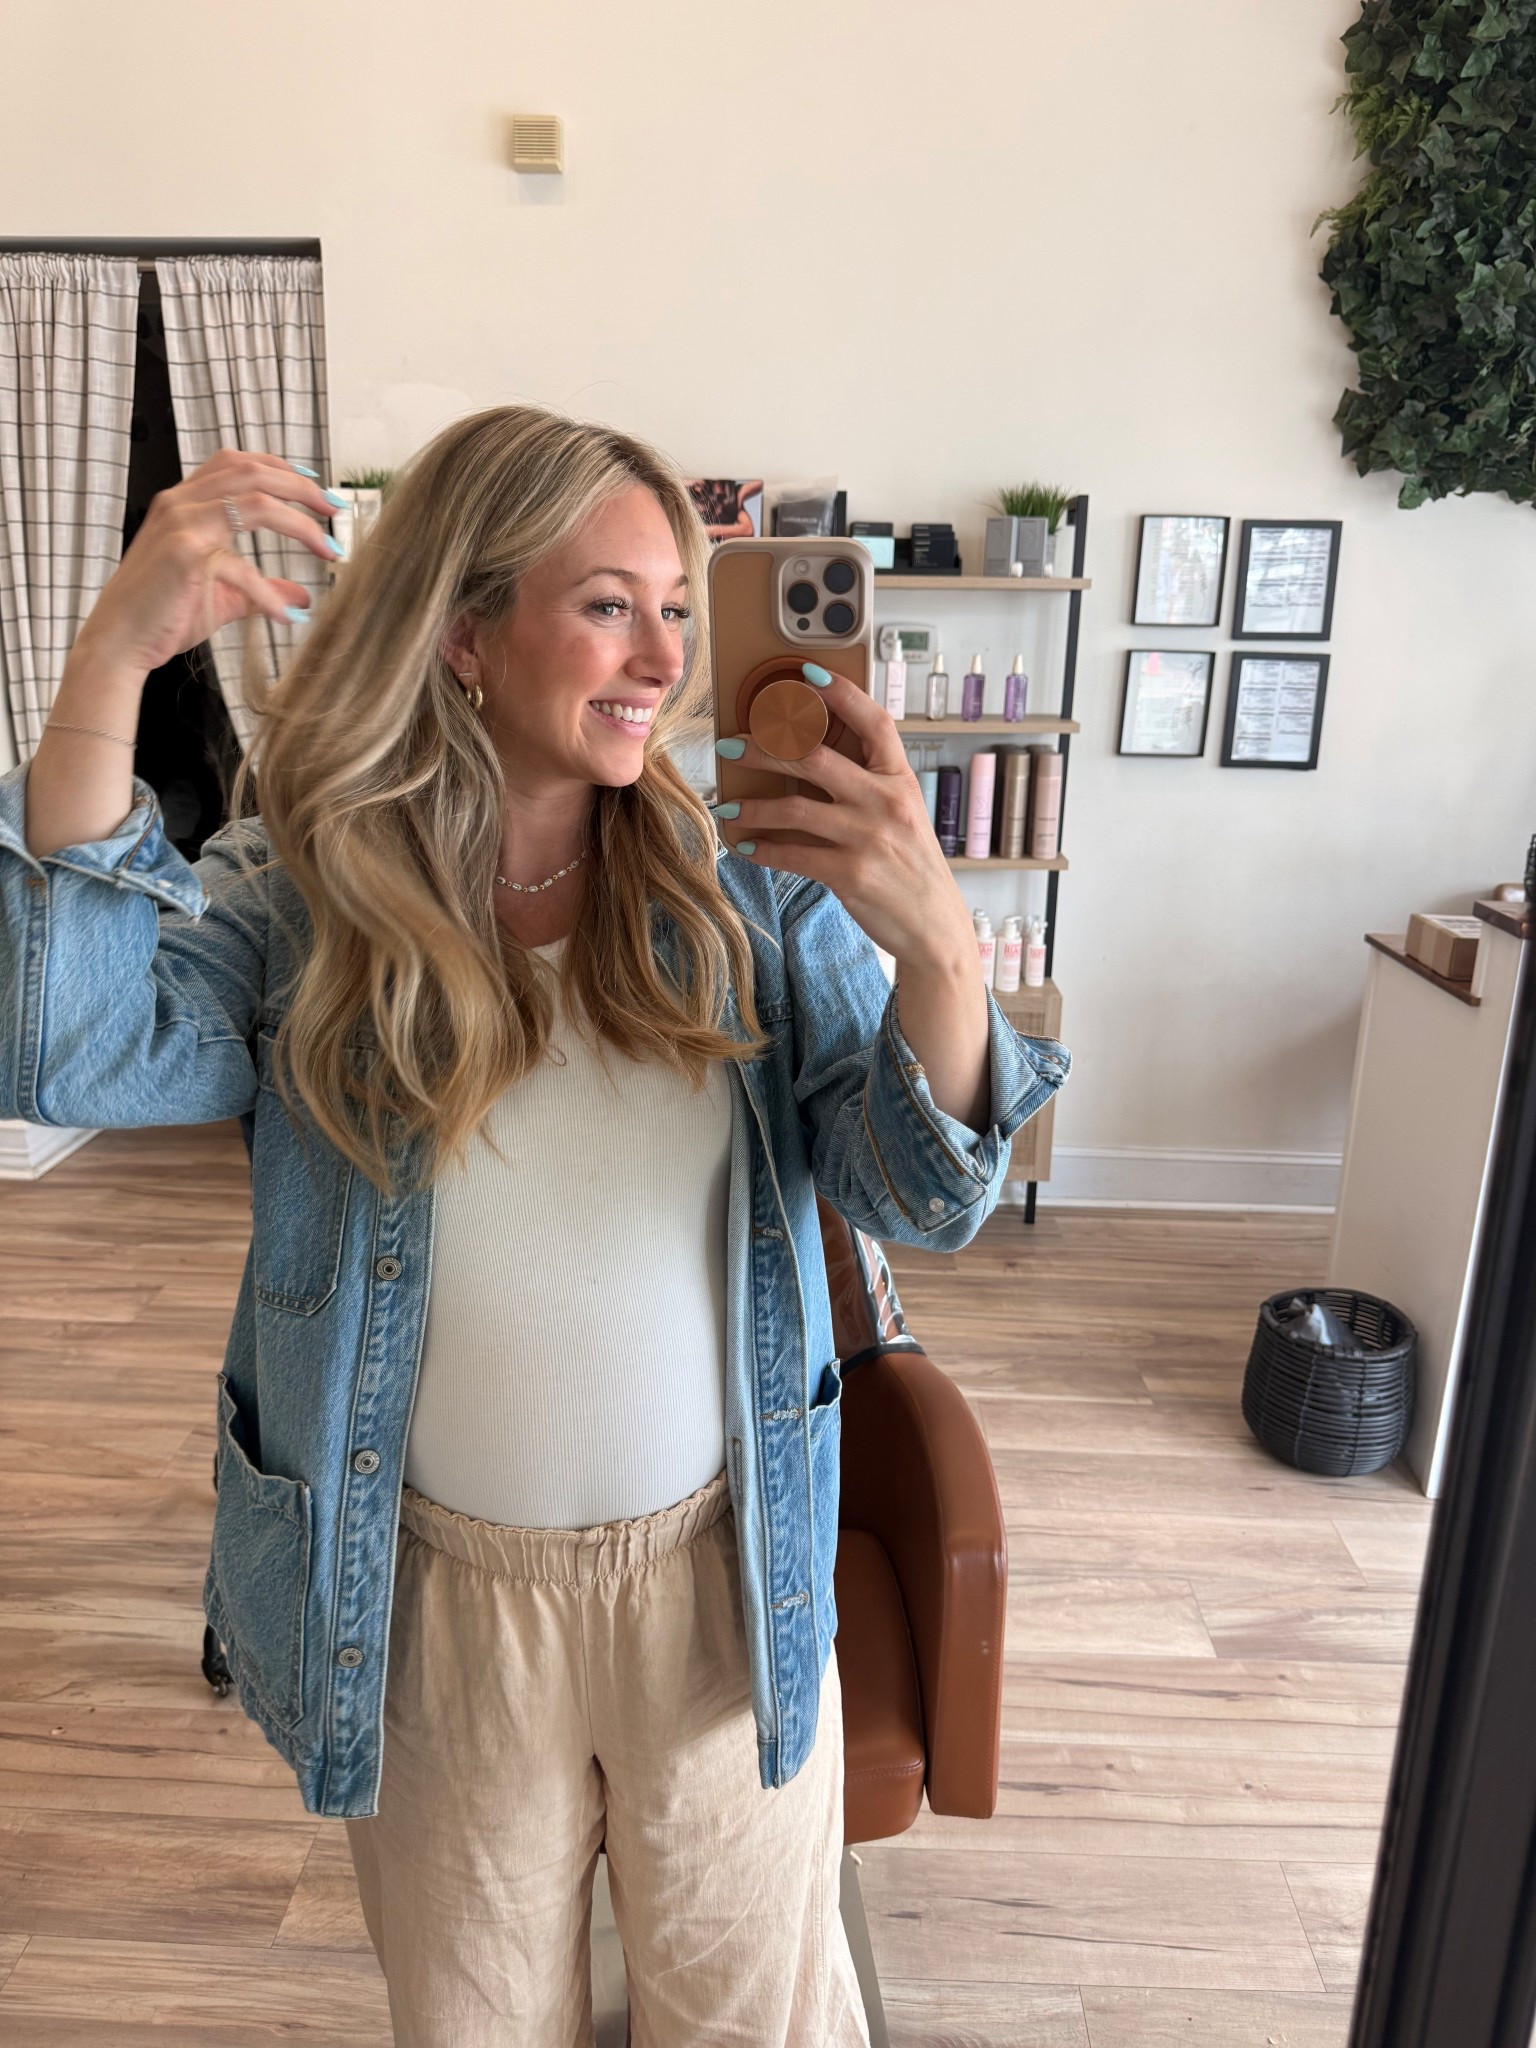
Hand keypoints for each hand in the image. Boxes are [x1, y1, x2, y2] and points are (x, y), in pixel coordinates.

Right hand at [71, 448, 342, 679]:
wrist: (119, 640)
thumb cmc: (163, 614)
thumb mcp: (224, 597)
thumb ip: (262, 590)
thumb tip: (303, 598)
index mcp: (185, 502)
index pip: (237, 464)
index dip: (281, 468)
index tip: (316, 488)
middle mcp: (181, 503)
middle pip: (253, 472)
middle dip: (302, 487)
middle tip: (335, 511)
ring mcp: (181, 525)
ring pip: (255, 502)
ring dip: (300, 524)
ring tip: (329, 550)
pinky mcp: (184, 556)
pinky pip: (241, 566)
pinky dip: (269, 593)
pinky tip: (287, 617)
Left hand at [713, 662, 974, 968]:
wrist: (934, 926)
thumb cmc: (912, 866)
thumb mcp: (905, 814)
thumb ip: (871, 785)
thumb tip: (814, 759)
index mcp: (900, 779)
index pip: (873, 722)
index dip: (841, 693)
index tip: (806, 673)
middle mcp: (885, 802)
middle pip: (814, 757)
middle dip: (764, 747)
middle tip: (731, 746)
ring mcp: (867, 838)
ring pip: (793, 808)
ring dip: (751, 807)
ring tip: (725, 806)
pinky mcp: (850, 874)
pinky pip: (792, 855)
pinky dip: (762, 850)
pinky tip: (745, 846)